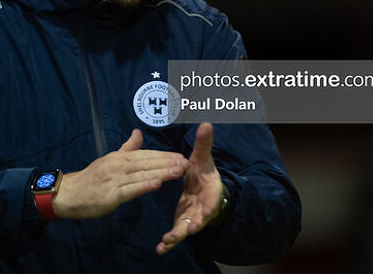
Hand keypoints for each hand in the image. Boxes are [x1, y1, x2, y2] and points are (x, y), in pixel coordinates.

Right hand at [53, 129, 188, 218]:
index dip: (164, 155)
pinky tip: (157, 184)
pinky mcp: (110, 195)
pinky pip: (130, 190)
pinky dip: (144, 186)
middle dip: (168, 162)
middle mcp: (118, 166)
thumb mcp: (109, 159)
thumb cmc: (91, 179)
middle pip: (147, 163)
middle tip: (186, 163)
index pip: (145, 155)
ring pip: (142, 174)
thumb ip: (126, 148)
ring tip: (179, 171)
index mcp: (119, 157)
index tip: (181, 155)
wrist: (69, 193)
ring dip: (162, 172)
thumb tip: (138, 132)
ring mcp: (114, 180)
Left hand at [157, 122, 223, 254]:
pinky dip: (170, 243)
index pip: (212, 201)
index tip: (203, 215)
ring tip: (166, 242)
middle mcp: (203, 209)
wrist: (205, 188)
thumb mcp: (203, 159)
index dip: (208, 209)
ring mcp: (193, 218)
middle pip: (199, 220)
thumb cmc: (204, 173)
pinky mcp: (183, 223)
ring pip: (185, 230)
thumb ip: (203, 144)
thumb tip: (206, 123)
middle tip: (185, 231)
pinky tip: (160, 248)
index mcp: (210, 192)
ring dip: (177, 236)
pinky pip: (176, 235)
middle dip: (191, 226)